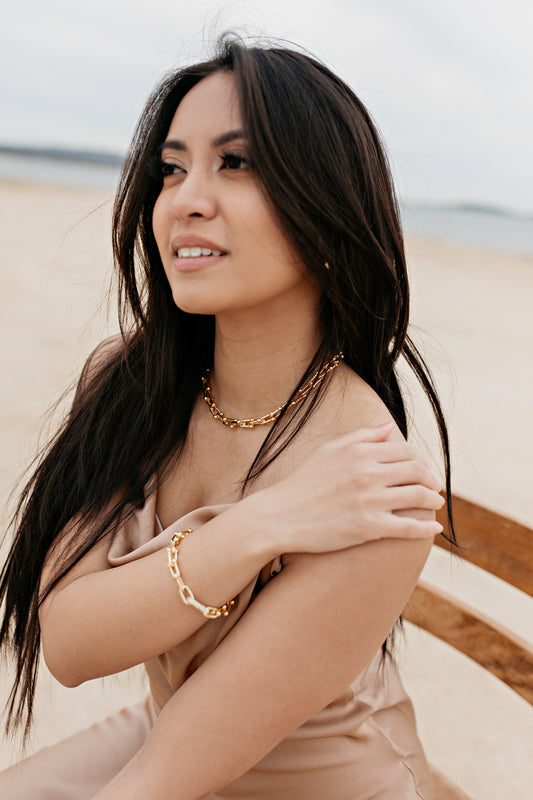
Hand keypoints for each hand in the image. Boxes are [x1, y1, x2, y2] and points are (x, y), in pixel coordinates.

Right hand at [257, 422, 443, 553]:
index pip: (405, 451)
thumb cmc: (303, 482)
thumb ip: (361, 436)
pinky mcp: (368, 527)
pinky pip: (408, 527)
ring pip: (418, 497)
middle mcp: (367, 473)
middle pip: (417, 471)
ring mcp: (369, 501)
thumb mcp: (328, 449)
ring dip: (433, 500)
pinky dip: (425, 528)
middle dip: (431, 478)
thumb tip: (389, 427)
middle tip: (434, 486)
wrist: (280, 516)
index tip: (421, 468)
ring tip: (435, 503)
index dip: (419, 459)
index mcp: (359, 452)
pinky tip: (433, 530)